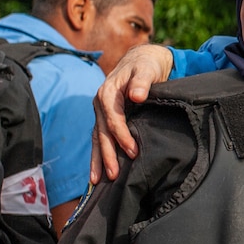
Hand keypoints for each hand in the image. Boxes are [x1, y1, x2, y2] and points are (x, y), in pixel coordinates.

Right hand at [90, 44, 172, 182]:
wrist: (141, 61)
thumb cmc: (145, 66)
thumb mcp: (146, 70)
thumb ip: (142, 82)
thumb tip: (137, 96)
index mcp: (107, 94)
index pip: (113, 120)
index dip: (122, 136)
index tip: (133, 152)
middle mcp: (100, 105)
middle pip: (102, 134)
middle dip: (107, 155)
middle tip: (114, 175)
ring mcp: (101, 113)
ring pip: (97, 139)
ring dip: (97, 160)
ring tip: (97, 181)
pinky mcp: (105, 118)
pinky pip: (100, 138)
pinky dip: (98, 155)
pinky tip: (97, 172)